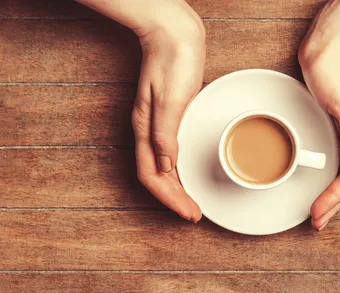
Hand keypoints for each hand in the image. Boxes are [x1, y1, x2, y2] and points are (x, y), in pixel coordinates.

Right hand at [131, 9, 204, 221]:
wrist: (172, 31)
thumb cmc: (173, 59)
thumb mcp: (172, 97)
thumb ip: (166, 133)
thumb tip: (166, 166)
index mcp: (146, 128)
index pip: (152, 176)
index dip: (170, 198)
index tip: (188, 212)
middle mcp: (147, 130)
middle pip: (156, 176)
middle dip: (173, 199)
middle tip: (193, 214)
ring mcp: (155, 124)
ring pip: (161, 167)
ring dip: (176, 188)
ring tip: (190, 202)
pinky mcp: (167, 116)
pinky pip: (168, 152)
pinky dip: (177, 170)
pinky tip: (186, 174)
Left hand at [299, 35, 339, 229]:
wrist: (327, 46)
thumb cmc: (336, 70)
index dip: (336, 197)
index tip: (318, 212)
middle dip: (334, 203)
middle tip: (316, 222)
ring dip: (332, 195)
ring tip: (319, 213)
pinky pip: (337, 161)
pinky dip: (329, 178)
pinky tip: (323, 186)